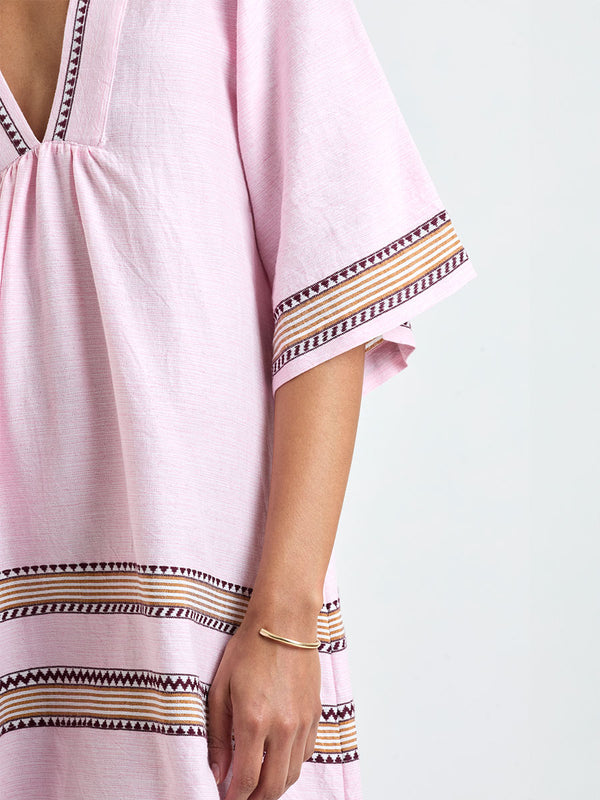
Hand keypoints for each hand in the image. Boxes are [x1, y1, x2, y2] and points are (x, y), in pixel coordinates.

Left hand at [206, 608, 321, 799]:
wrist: (284, 621)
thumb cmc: (249, 648)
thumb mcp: (220, 689)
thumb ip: (218, 736)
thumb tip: (217, 773)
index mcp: (254, 721)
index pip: (246, 781)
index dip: (234, 799)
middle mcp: (283, 727)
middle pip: (272, 787)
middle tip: (240, 798)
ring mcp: (303, 722)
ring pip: (291, 774)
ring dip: (274, 787)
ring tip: (257, 784)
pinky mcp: (315, 714)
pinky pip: (305, 754)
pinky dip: (290, 765)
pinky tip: (276, 760)